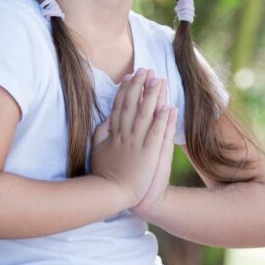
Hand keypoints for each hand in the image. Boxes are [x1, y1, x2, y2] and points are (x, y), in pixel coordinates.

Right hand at [90, 68, 176, 206]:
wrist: (110, 194)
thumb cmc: (103, 174)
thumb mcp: (97, 149)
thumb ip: (101, 132)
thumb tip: (107, 117)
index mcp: (113, 133)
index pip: (120, 106)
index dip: (126, 90)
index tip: (130, 76)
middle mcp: (124, 135)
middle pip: (132, 105)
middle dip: (140, 86)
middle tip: (146, 70)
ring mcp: (136, 143)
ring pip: (145, 114)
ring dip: (152, 96)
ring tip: (158, 80)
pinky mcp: (148, 153)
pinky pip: (156, 133)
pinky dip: (161, 119)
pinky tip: (167, 106)